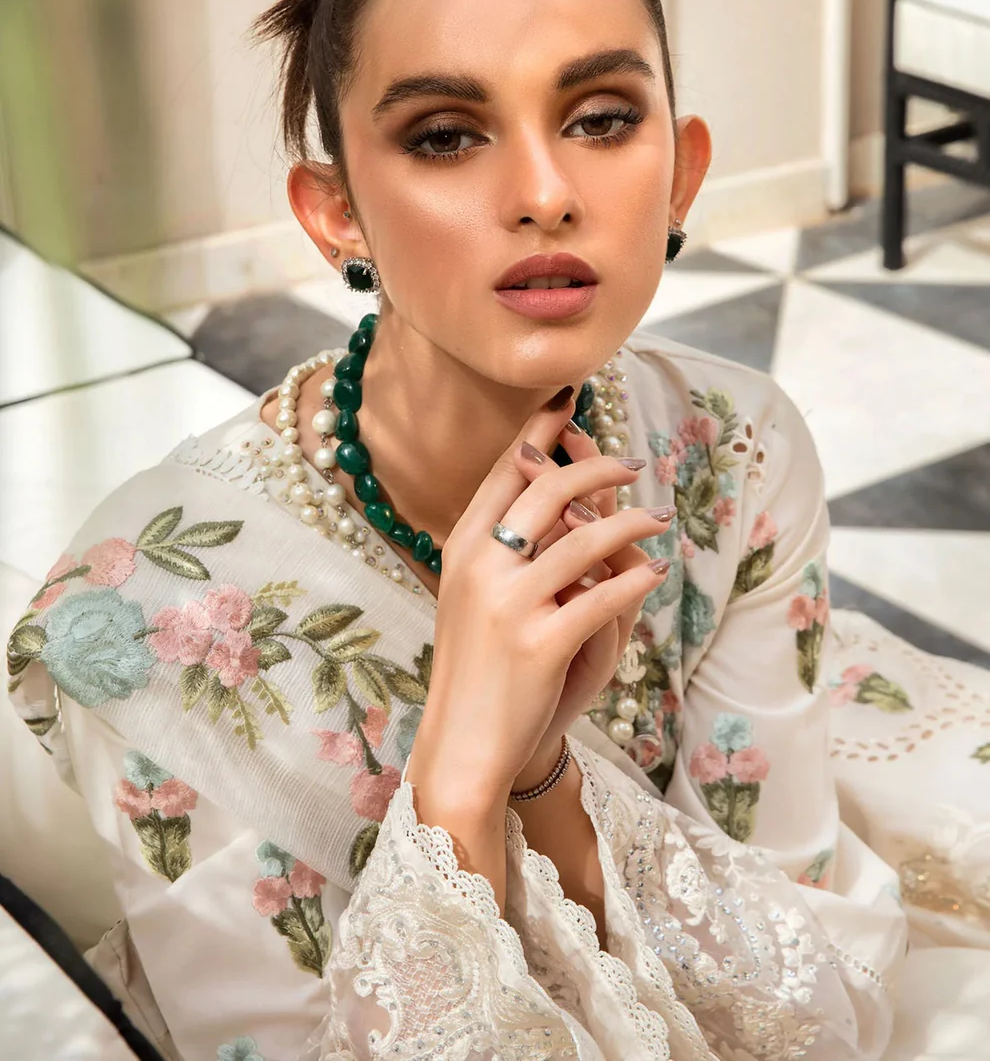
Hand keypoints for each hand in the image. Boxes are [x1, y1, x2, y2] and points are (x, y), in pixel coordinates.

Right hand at [405, 391, 672, 813]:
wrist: (463, 743)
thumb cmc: (474, 665)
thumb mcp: (470, 594)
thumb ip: (498, 544)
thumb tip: (544, 489)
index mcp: (461, 548)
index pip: (505, 473)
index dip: (539, 433)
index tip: (568, 402)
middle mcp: (480, 567)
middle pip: (547, 491)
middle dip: (595, 468)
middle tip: (632, 464)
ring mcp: (508, 605)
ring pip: (584, 540)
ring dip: (631, 523)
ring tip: (659, 519)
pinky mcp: (540, 645)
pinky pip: (603, 599)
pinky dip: (636, 582)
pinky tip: (657, 572)